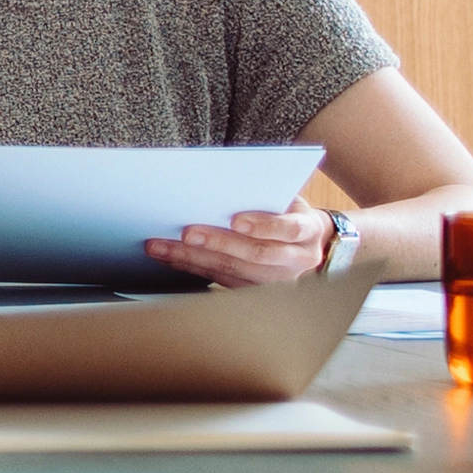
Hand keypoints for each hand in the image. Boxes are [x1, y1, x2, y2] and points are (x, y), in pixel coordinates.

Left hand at [144, 198, 331, 287]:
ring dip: (193, 259)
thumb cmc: (288, 212)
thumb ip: (265, 192)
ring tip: (162, 247)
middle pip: (255, 255)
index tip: (237, 220)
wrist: (310, 245)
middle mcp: (296, 260)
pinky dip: (192, 269)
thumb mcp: (288, 197)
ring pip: (233, 272)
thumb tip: (226, 180)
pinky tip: (169, 258)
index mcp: (307, 230)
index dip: (264, 225)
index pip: (289, 229)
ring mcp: (277, 281)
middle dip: (218, 244)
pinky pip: (221, 282)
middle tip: (186, 234)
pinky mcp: (255, 292)